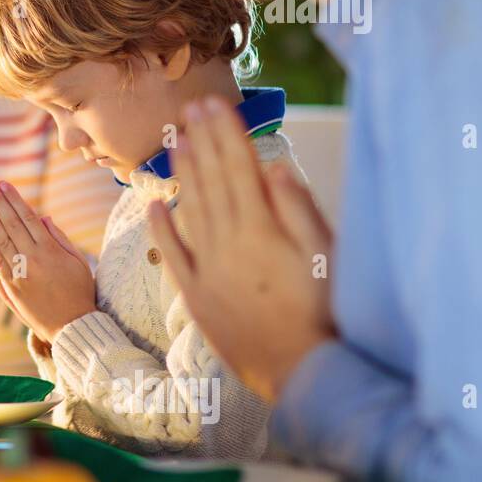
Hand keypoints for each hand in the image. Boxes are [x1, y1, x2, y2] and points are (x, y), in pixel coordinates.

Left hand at [0, 180, 96, 342]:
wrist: (71, 326)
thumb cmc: (79, 291)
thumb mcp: (78, 261)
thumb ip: (59, 238)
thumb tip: (43, 217)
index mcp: (50, 251)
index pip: (27, 218)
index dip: (14, 200)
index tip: (3, 184)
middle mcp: (31, 260)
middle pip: (10, 225)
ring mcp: (18, 275)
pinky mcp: (9, 288)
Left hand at [148, 96, 335, 400]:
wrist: (302, 375)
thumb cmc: (326, 314)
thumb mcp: (325, 257)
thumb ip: (297, 211)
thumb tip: (274, 167)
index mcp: (260, 232)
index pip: (238, 171)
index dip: (225, 135)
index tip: (215, 106)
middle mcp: (226, 247)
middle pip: (211, 183)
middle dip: (201, 142)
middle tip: (189, 109)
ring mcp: (208, 273)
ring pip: (191, 211)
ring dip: (183, 173)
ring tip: (176, 140)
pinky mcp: (197, 298)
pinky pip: (173, 256)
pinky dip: (162, 229)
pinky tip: (155, 204)